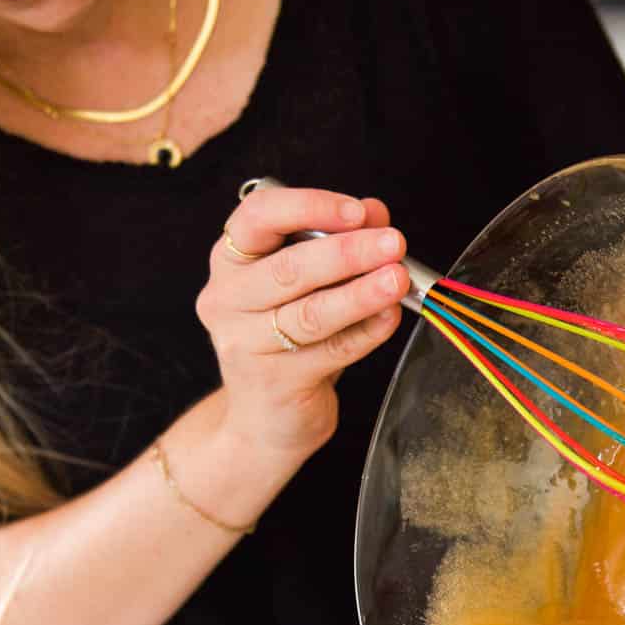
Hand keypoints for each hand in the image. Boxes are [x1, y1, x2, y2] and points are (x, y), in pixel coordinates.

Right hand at [196, 184, 407, 463]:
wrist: (263, 418)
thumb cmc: (286, 340)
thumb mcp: (307, 285)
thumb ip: (335, 244)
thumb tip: (375, 213)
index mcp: (230, 260)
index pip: (258, 216)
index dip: (309, 207)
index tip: (357, 210)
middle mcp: (227, 298)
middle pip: (289, 268)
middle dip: (348, 251)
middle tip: (393, 243)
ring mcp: (246, 343)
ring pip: (310, 313)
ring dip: (361, 293)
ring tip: (397, 280)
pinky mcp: (275, 382)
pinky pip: (330, 351)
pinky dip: (366, 332)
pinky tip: (390, 318)